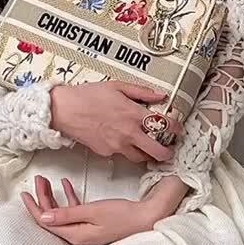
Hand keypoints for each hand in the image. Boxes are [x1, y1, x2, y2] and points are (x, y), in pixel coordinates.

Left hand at [21, 175, 163, 244]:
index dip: (34, 208)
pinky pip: (76, 212)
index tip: (24, 194)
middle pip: (53, 218)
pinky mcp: (94, 225)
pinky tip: (67, 185)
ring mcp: (86, 232)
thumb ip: (66, 214)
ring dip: (55, 197)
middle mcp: (78, 237)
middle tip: (39, 180)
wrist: (147, 218)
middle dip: (43, 199)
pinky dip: (70, 199)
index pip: (47, 223)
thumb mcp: (92, 212)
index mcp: (75, 236)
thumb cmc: (122, 215)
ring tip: (48, 180)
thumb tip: (42, 217)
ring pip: (63, 214)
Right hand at [48, 81, 180, 162]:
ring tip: (148, 149)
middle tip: (169, 152)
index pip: (163, 125)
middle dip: (166, 154)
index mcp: (133, 114)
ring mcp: (117, 145)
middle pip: (156, 151)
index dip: (175, 129)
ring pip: (139, 157)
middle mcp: (128, 133)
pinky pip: (121, 154)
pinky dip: (126, 150)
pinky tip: (123, 141)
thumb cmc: (87, 96)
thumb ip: (141, 92)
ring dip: (146, 154)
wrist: (64, 110)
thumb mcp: (117, 86)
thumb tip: (159, 95)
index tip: (179, 130)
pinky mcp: (106, 152)